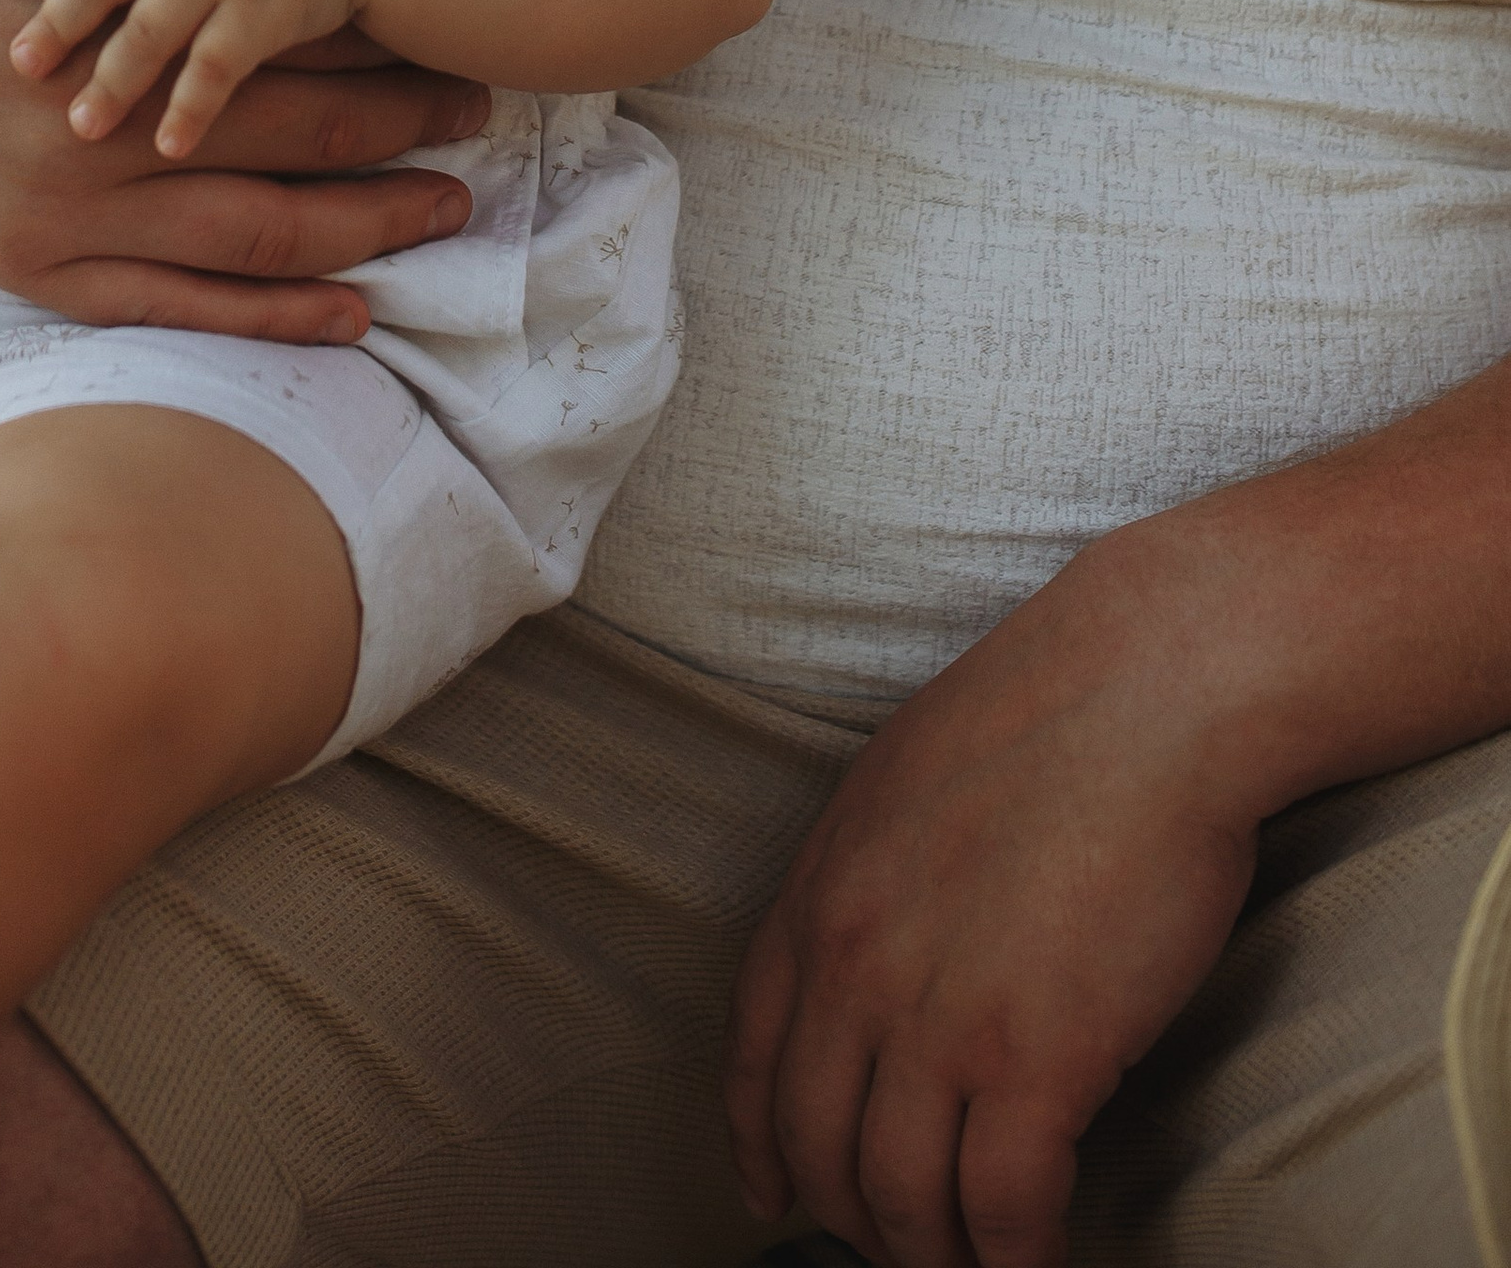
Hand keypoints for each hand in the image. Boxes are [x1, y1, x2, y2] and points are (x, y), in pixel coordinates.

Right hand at [0, 0, 487, 342]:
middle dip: (404, 134)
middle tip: (483, 122)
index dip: (392, 41)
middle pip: (296, 143)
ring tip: (445, 215)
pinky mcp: (23, 264)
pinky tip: (346, 314)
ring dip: (363, 233)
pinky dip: (265, 319)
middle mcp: (106, 124)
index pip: (300, 38)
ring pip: (250, 243)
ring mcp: (63, 210)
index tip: (459, 35)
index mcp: (132, 9)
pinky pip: (169, 312)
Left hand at [723, 539, 1261, 1267]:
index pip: (753, 1056)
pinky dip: (1018, 1254)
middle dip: (856, 1218)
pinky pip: (1005, 1205)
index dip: (760, 1143)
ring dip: (937, 1252)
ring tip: (975, 1263)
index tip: (771, 1193)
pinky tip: (1040, 1257)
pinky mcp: (1039, 1059)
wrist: (1147, 689)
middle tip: (901, 1246)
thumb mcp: (904, 783)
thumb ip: (876, 877)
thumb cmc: (1050, 717)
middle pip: (820, 1145)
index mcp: (818, 892)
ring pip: (904, 1197)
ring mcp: (939, 1018)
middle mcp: (855, 965)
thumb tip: (891, 951)